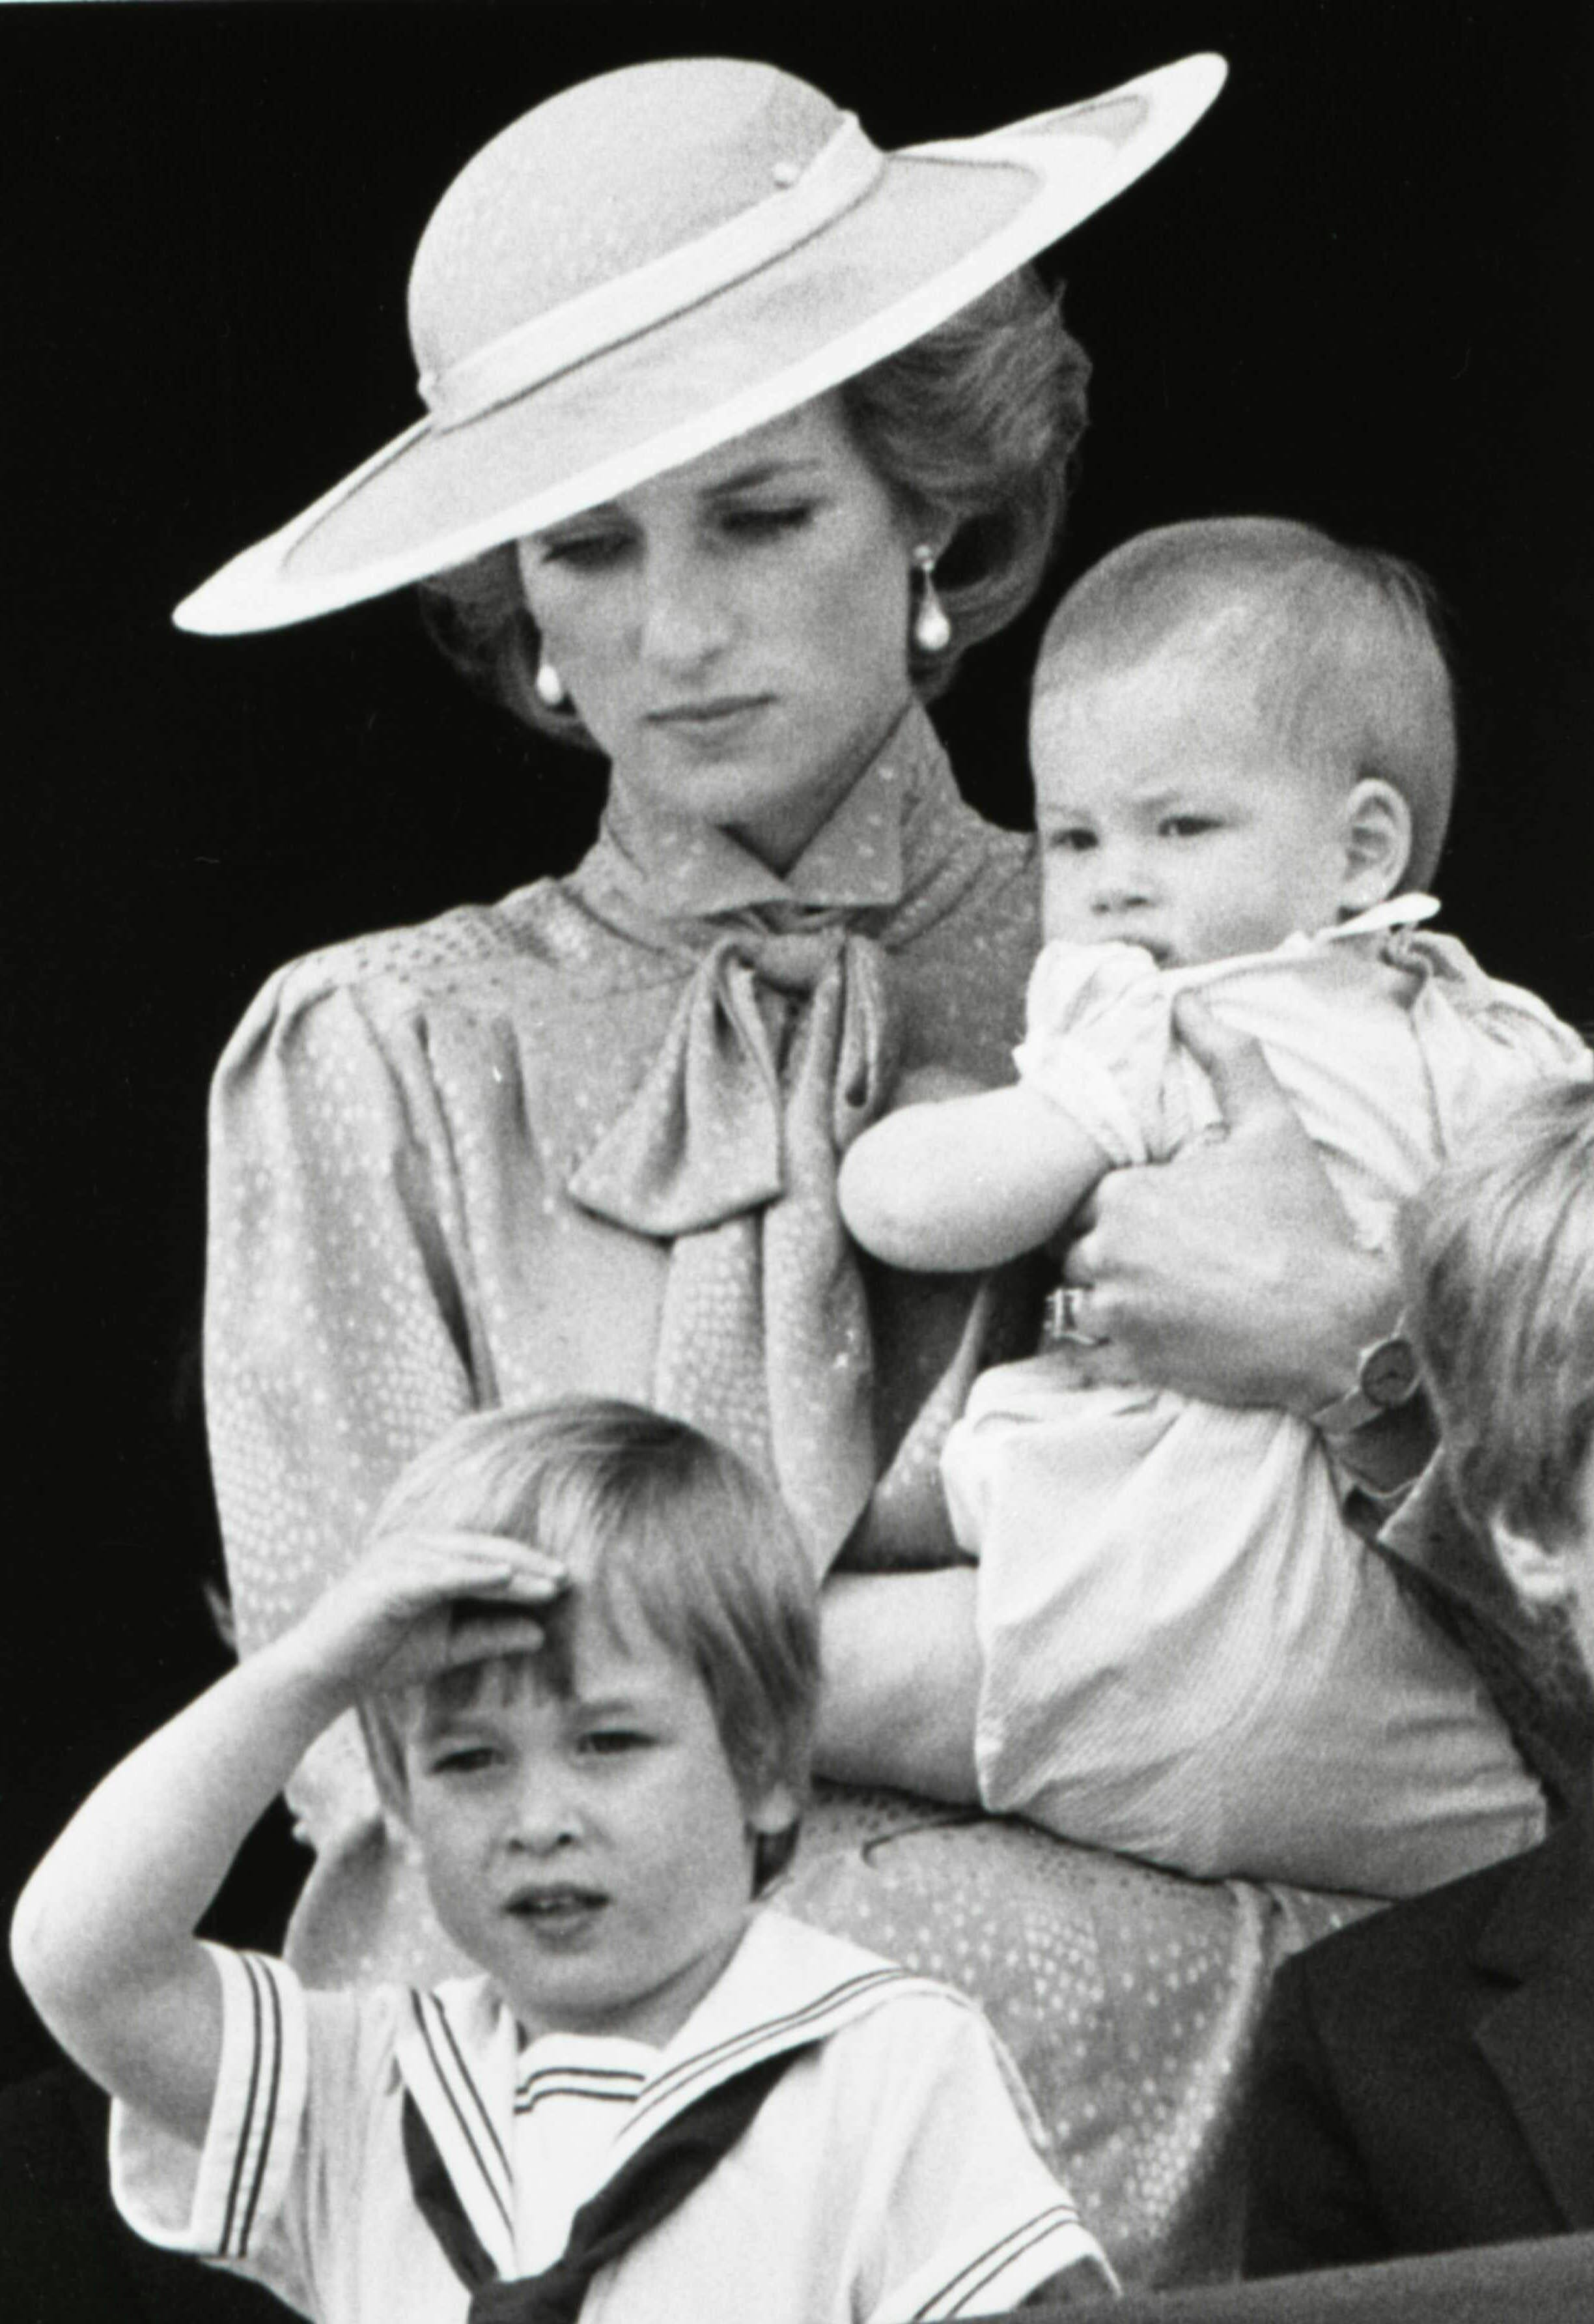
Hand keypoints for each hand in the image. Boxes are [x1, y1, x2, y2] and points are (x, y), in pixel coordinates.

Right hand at [280, 1527, 566, 1704]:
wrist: (323, 1676)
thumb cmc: (381, 1656)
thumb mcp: (448, 1647)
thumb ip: (490, 1636)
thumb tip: (541, 1634)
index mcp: (430, 1559)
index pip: (489, 1557)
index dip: (529, 1568)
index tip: (568, 1583)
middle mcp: (415, 1549)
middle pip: (484, 1550)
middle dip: (529, 1563)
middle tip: (568, 1578)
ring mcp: (399, 1560)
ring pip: (467, 1558)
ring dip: (511, 1568)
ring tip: (548, 1581)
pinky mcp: (387, 1580)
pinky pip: (438, 1573)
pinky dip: (473, 1572)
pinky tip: (505, 1577)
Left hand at [1055, 995, 1397, 1411]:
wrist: (1336, 1325)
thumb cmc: (1302, 1224)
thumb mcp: (1272, 1128)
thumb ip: (1227, 1057)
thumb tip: (1187, 999)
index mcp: (1125, 1195)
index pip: (1085, 1199)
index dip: (1120, 1206)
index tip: (1164, 1217)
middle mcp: (1106, 1253)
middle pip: (1074, 1250)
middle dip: (1107, 1252)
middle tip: (1165, 1259)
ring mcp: (1115, 1313)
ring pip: (1078, 1300)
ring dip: (1108, 1297)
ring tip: (1164, 1297)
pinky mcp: (1129, 1363)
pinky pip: (1090, 1351)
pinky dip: (1114, 1343)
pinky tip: (1161, 1333)